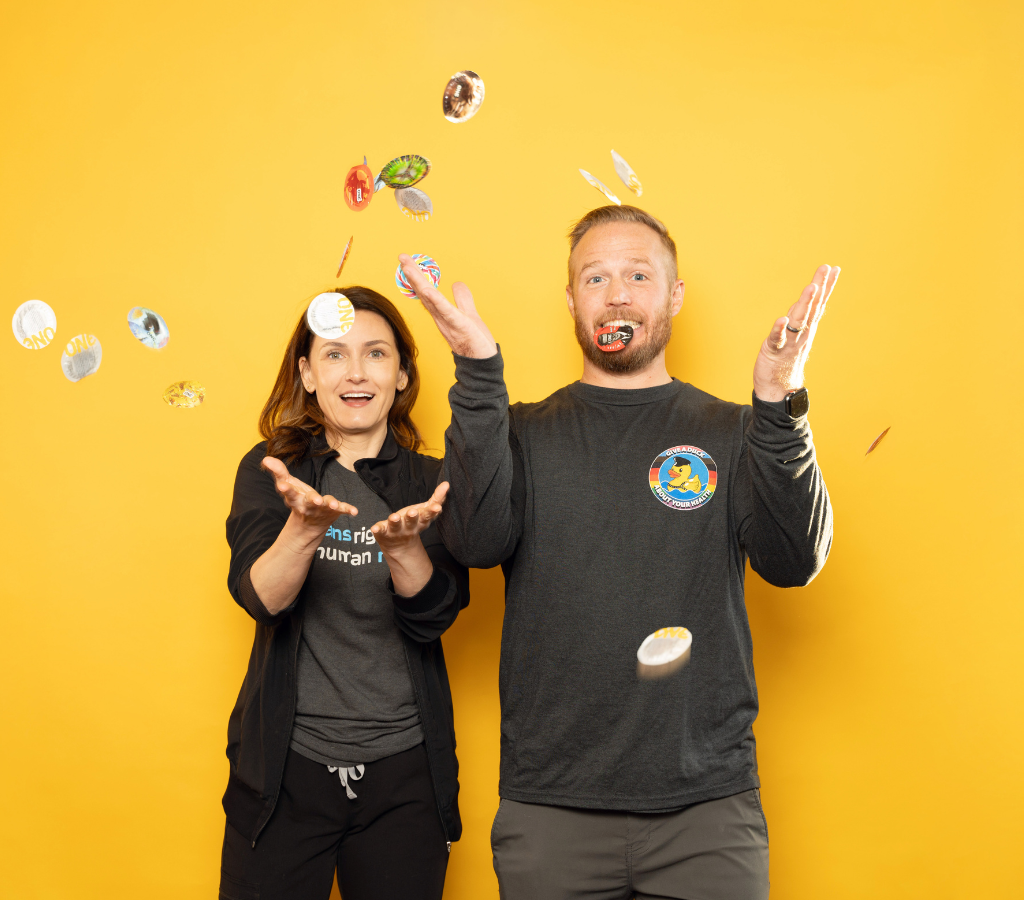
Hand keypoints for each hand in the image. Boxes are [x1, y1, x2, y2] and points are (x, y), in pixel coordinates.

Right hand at [262, 456, 356, 533]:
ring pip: (326, 506)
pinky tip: (354, 511)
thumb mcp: (287, 484)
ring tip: (334, 504)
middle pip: (308, 502)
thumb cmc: (298, 498)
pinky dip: (348, 510)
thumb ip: (278, 471)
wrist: (310, 523)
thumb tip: (265, 459)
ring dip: (330, 504)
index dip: (285, 488)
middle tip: (315, 500)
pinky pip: (342, 510)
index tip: (282, 486)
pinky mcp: (334, 511)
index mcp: (294, 498)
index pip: (288, 492)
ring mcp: (322, 509)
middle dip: (312, 500)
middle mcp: (307, 505)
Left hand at [370, 482, 448, 553]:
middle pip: (412, 522)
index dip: (432, 511)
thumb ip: (436, 498)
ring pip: (396, 526)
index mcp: (421, 521)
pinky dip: (378, 530)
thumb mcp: (425, 510)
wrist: (398, 545)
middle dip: (412, 517)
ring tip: (394, 517)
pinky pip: (380, 531)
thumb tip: (447, 484)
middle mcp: (409, 527)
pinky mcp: (384, 532)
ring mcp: (396, 531)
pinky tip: (375, 528)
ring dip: (395, 522)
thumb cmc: (414, 522)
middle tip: (413, 512)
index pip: (428, 515)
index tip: (437, 508)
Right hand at [398, 254, 496, 358]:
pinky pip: (445, 311)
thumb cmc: (474, 341)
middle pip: (423, 291)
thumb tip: (457, 283)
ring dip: (419, 282)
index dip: (417, 275)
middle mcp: (440, 316)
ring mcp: (448, 320)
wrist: (482, 362)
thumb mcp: (468, 314)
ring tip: (408, 267)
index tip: (407, 260)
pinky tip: (427, 290)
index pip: (426, 290)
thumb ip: (462, 299)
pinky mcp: (459, 325)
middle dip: (413, 274)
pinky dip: (436, 300)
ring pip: (430, 298)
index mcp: (442, 311)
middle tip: (402, 257)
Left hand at [753, 264, 839, 401]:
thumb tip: (810, 296)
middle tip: (825, 268)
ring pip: (799, 320)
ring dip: (805, 303)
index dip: (826, 286)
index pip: (819, 303)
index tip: (834, 268)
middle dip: (819, 287)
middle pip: (812, 307)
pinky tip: (782, 319)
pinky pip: (778, 339)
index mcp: (807, 327)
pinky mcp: (774, 351)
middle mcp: (802, 333)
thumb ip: (802, 316)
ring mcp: (790, 342)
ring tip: (811, 287)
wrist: (779, 388)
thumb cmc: (786, 358)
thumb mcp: (797, 334)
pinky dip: (780, 329)